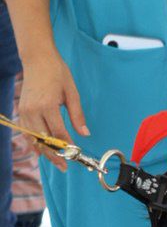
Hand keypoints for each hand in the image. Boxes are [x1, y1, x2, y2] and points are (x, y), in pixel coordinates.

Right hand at [19, 49, 87, 171]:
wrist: (37, 59)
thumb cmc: (57, 73)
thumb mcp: (72, 93)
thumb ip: (77, 115)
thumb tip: (85, 134)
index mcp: (47, 105)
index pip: (58, 132)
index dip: (67, 145)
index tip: (75, 153)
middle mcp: (33, 110)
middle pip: (44, 140)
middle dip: (55, 155)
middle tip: (65, 166)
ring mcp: (25, 111)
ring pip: (33, 139)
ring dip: (44, 152)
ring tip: (56, 161)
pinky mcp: (22, 110)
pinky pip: (26, 132)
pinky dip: (34, 143)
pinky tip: (42, 152)